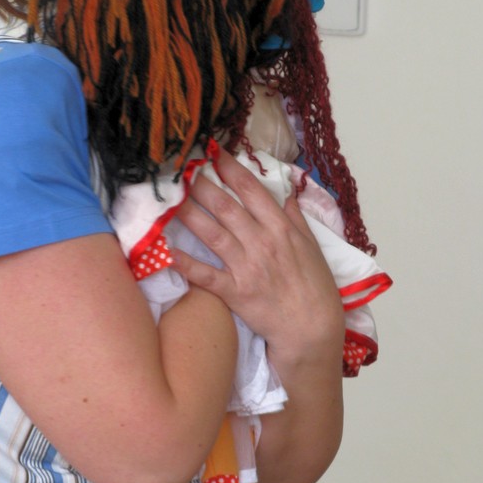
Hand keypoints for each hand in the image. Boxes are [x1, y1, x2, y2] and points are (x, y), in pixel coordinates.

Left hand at [173, 148, 343, 366]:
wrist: (312, 330)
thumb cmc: (315, 287)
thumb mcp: (312, 246)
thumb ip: (296, 218)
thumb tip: (285, 193)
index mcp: (281, 228)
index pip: (251, 191)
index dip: (230, 169)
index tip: (213, 153)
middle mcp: (262, 243)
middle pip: (226, 207)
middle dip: (202, 185)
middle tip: (181, 167)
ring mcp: (247, 267)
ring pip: (213, 234)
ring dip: (189, 214)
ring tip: (169, 197)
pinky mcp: (235, 293)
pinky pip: (206, 275)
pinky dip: (186, 264)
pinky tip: (166, 250)